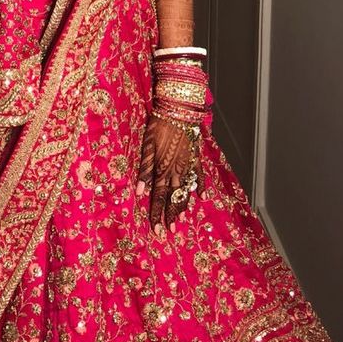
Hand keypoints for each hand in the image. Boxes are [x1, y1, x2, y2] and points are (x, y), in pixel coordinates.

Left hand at [136, 114, 202, 233]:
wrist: (179, 110)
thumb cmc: (159, 125)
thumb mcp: (147, 145)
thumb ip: (145, 169)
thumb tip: (140, 191)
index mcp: (163, 169)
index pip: (158, 197)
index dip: (157, 214)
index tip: (157, 230)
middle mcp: (177, 171)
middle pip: (173, 198)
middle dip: (171, 216)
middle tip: (170, 231)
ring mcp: (189, 165)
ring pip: (186, 190)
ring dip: (184, 206)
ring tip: (182, 219)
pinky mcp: (196, 157)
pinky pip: (200, 175)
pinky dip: (201, 186)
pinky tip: (202, 197)